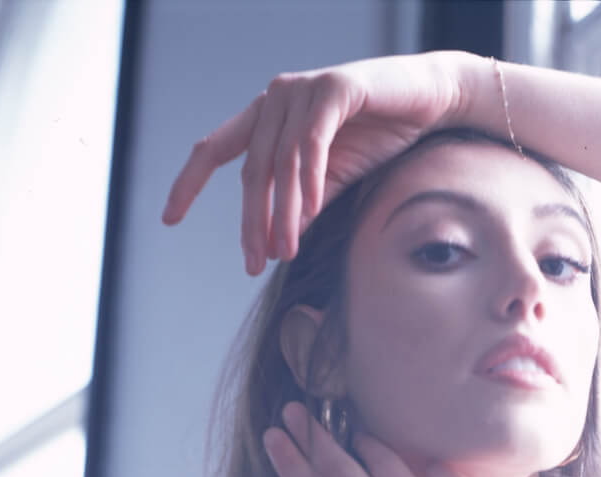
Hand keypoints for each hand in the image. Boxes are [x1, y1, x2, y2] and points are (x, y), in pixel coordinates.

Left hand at [161, 52, 470, 273]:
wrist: (431, 102)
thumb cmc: (382, 136)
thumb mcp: (333, 178)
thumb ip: (303, 203)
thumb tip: (278, 242)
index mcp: (266, 118)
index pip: (215, 151)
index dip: (188, 184)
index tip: (168, 219)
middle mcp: (276, 99)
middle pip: (250, 170)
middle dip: (250, 222)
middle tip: (254, 264)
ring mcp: (302, 90)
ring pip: (280, 163)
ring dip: (281, 213)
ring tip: (285, 252)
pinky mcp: (333, 88)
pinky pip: (312, 143)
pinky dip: (309, 181)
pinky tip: (310, 213)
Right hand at [263, 402, 566, 476]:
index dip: (291, 466)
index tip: (274, 438)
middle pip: (337, 472)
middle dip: (310, 436)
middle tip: (294, 410)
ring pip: (378, 458)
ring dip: (364, 441)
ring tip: (356, 433)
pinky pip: (426, 464)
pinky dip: (420, 463)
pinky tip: (421, 468)